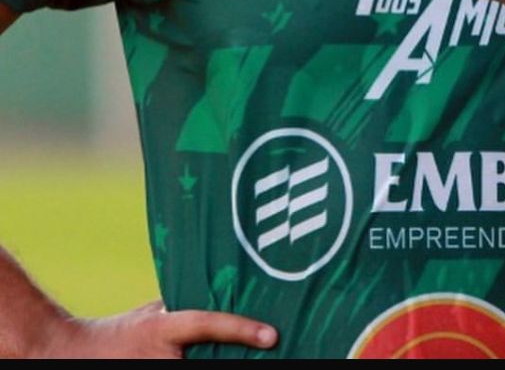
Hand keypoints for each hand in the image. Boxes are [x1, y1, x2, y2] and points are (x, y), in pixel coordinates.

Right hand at [32, 300, 277, 358]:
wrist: (74, 354)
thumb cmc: (120, 332)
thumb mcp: (153, 313)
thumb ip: (184, 310)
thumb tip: (222, 298)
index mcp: (165, 328)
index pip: (208, 324)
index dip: (242, 329)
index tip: (273, 336)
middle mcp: (165, 355)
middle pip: (213, 360)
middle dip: (237, 357)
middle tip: (274, 352)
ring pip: (204, 369)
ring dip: (224, 363)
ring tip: (251, 355)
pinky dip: (206, 368)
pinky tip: (224, 361)